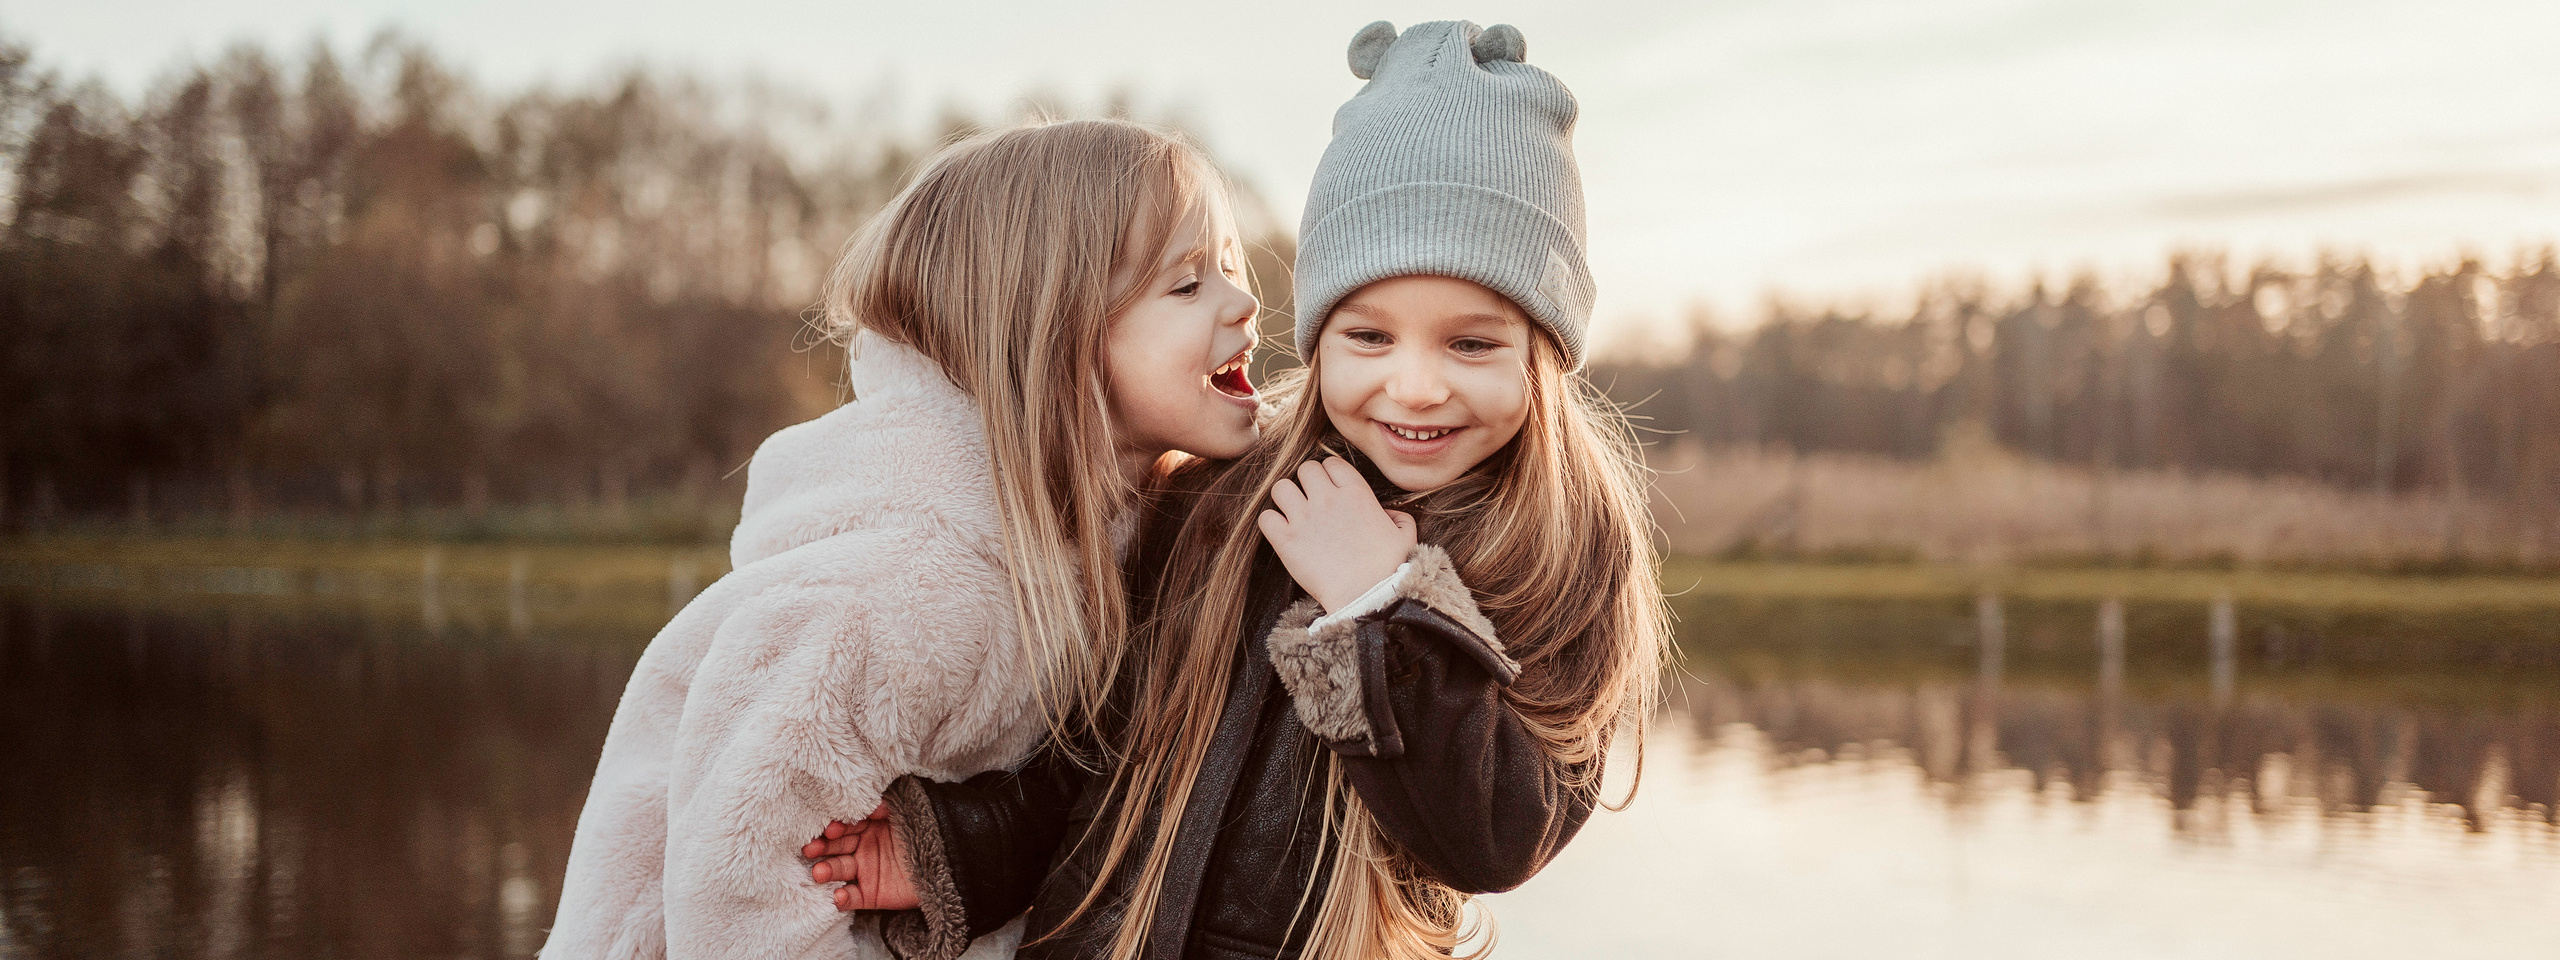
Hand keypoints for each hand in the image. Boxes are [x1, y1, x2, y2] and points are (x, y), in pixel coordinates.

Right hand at [801, 802, 918, 910]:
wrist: (950, 860)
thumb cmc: (925, 831)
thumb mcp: (906, 812)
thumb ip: (885, 807)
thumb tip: (868, 803)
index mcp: (868, 828)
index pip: (846, 826)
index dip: (837, 827)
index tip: (830, 828)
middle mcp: (862, 849)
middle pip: (837, 847)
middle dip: (823, 848)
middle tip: (811, 849)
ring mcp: (865, 872)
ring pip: (839, 870)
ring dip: (827, 871)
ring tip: (820, 872)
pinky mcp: (870, 895)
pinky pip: (852, 898)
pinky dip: (843, 899)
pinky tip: (838, 896)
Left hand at [1256, 457, 1415, 612]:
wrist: (1367, 598)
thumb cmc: (1388, 569)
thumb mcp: (1405, 537)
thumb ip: (1400, 517)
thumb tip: (1388, 513)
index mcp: (1356, 493)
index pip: (1332, 463)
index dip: (1330, 474)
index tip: (1331, 489)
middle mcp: (1328, 499)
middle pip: (1305, 469)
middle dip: (1308, 482)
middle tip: (1311, 500)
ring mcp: (1305, 519)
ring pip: (1280, 487)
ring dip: (1286, 498)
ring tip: (1293, 513)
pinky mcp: (1286, 541)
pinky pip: (1266, 517)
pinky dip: (1271, 523)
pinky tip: (1282, 532)